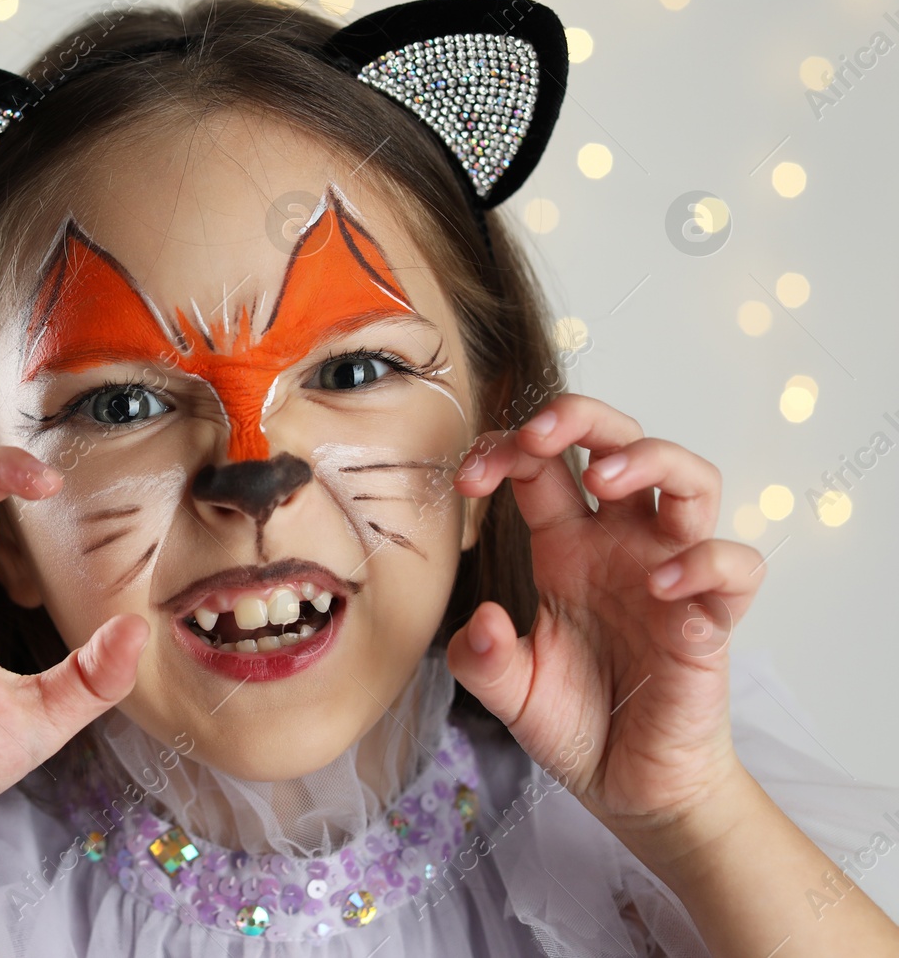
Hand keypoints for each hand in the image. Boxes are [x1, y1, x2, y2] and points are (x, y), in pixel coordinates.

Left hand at [443, 393, 764, 837]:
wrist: (630, 788)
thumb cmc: (576, 723)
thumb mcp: (509, 692)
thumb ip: (481, 659)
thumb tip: (479, 619)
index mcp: (566, 546)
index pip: (542, 465)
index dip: (504, 451)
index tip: (467, 477)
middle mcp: (621, 546)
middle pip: (621, 441)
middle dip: (581, 417)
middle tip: (537, 434)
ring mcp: (671, 575)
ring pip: (691, 479)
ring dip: (651, 459)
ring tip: (604, 480)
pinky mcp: (714, 619)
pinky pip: (737, 568)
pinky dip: (708, 562)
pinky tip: (665, 585)